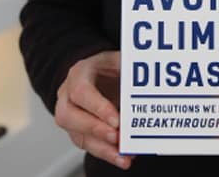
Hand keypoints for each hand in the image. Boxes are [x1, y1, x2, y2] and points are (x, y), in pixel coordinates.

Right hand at [54, 51, 132, 170]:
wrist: (99, 74)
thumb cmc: (108, 67)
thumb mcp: (119, 60)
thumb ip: (130, 68)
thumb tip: (150, 78)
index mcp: (79, 74)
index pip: (81, 92)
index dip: (98, 108)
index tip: (117, 121)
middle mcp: (68, 95)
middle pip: (69, 116)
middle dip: (95, 130)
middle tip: (117, 137)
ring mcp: (71, 115)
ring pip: (77, 135)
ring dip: (102, 148)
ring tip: (123, 155)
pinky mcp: (78, 131)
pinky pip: (88, 145)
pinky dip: (106, 153)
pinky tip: (121, 158)